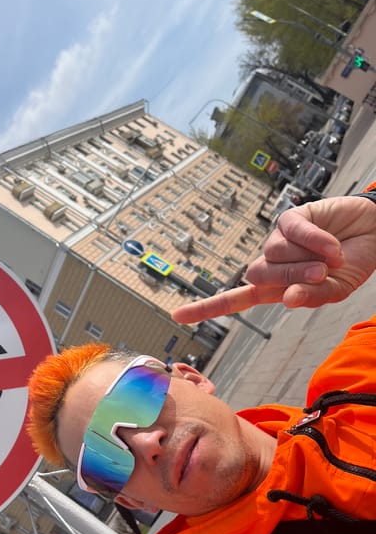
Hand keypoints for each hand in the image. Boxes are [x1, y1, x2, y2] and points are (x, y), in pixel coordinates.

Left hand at [172, 195, 375, 322]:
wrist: (375, 233)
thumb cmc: (353, 264)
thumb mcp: (338, 290)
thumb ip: (314, 297)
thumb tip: (288, 300)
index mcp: (276, 288)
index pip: (236, 300)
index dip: (207, 308)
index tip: (178, 315)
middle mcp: (272, 264)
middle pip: (257, 276)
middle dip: (290, 278)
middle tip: (321, 275)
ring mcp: (279, 240)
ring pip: (271, 254)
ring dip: (305, 261)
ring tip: (331, 258)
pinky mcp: (290, 218)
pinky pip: (291, 232)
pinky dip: (315, 241)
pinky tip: (332, 245)